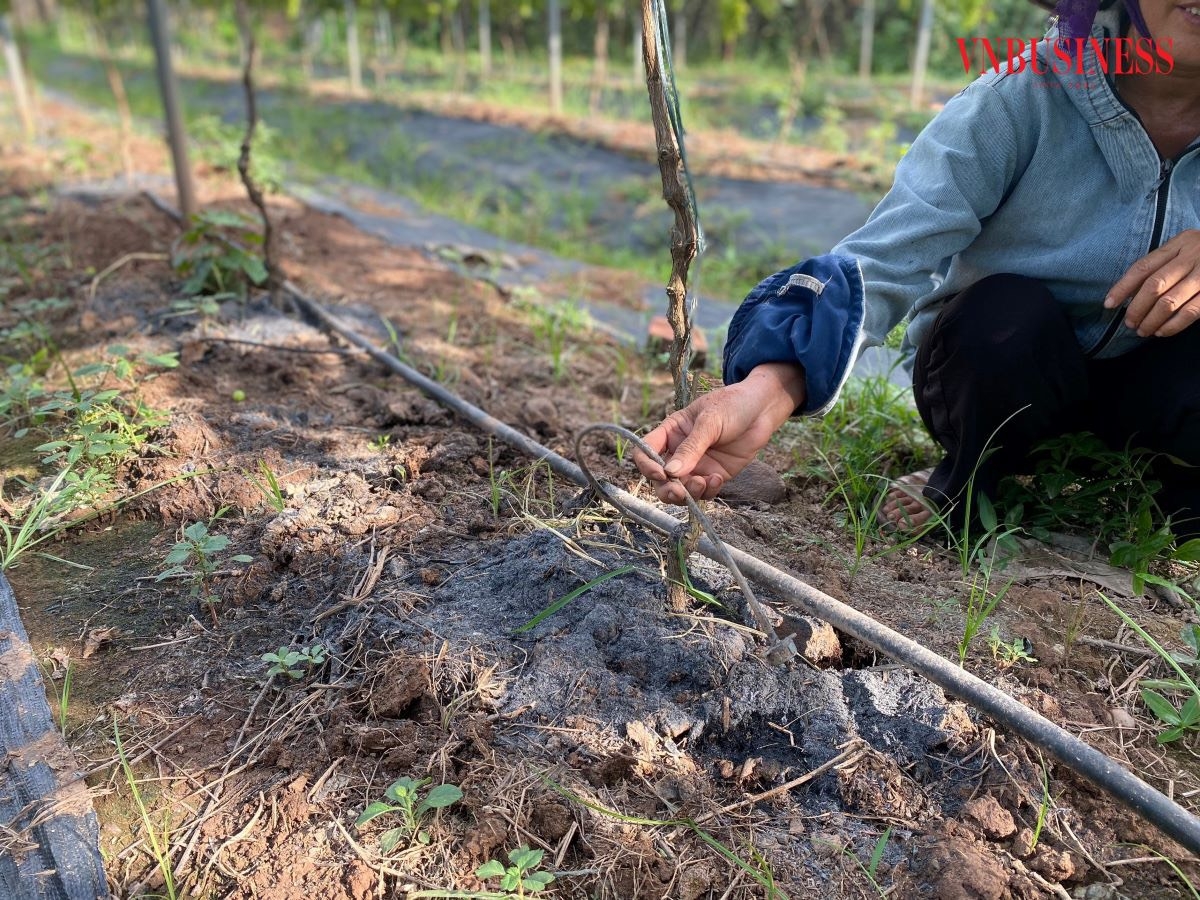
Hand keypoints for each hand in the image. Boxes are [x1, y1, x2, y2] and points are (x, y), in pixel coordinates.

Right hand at [633, 363, 805, 503]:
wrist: (763, 409)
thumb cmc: (732, 405)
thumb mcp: (710, 421)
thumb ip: (691, 447)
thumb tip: (670, 473)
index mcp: (670, 433)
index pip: (645, 452)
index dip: (647, 465)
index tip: (661, 474)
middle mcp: (679, 452)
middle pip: (660, 479)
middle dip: (667, 489)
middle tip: (680, 493)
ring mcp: (697, 466)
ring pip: (681, 490)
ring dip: (688, 493)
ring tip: (704, 483)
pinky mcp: (715, 475)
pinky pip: (704, 491)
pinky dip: (708, 491)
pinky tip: (718, 478)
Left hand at [1107, 229, 1199, 337]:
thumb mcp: (1187, 248)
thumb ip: (1163, 264)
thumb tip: (1128, 293)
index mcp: (1180, 242)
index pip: (1143, 267)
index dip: (1122, 287)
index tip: (1108, 304)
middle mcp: (1193, 254)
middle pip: (1154, 285)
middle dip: (1136, 308)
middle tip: (1129, 323)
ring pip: (1170, 301)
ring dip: (1151, 320)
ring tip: (1142, 330)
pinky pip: (1191, 312)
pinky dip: (1172, 325)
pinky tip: (1162, 332)